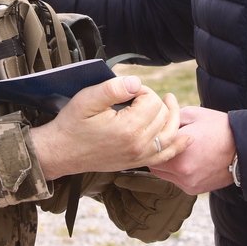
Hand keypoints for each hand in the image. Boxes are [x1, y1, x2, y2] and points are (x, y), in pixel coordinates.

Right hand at [30, 75, 189, 179]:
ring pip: (170, 133)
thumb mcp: (87, 99)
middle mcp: (138, 145)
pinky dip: (178, 144)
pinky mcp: (137, 162)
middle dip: (153, 101)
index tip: (127, 90)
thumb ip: (113, 88)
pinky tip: (186, 136)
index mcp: (128, 128)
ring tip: (168, 102)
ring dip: (172, 116)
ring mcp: (139, 156)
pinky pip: (166, 155)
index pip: (151, 100)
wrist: (61, 152)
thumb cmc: (72, 123)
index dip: (142, 90)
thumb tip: (137, 82)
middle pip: (163, 115)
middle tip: (135, 96)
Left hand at [147, 105, 235, 194]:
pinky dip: (176, 172)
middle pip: (154, 164)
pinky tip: (187, 159)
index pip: (152, 148)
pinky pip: (176, 180)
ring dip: (165, 164)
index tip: (154, 132)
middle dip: (157, 152)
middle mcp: (182, 173)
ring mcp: (188, 183)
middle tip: (163, 141)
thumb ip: (170, 118)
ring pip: (163, 174)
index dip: (152, 139)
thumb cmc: (219, 128)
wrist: (245, 148)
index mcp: (179, 153)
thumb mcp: (193, 114)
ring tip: (177, 150)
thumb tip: (158, 118)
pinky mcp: (194, 190)